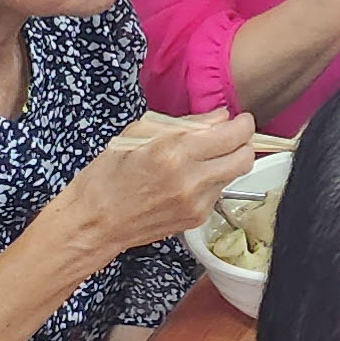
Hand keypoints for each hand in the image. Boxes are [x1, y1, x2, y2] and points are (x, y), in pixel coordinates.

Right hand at [69, 108, 257, 255]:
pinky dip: (211, 182)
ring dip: (225, 163)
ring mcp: (196, 203)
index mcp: (174, 152)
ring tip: (198, 160)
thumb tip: (220, 117)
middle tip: (228, 138)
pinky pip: (218, 193)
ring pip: (234, 176)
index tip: (239, 120)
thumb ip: (185, 124)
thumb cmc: (107, 176)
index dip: (242, 124)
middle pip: (245, 158)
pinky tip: (187, 180)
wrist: (94, 223)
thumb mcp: (138, 135)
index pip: (234, 135)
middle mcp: (191, 179)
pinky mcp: (196, 219)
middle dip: (242, 144)